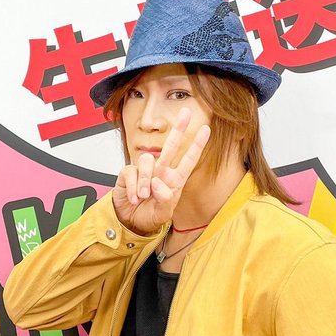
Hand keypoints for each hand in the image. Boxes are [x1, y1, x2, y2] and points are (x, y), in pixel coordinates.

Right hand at [112, 107, 209, 235]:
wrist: (130, 222)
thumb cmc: (149, 215)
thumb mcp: (162, 214)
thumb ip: (163, 200)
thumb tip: (157, 184)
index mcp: (174, 180)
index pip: (188, 160)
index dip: (197, 145)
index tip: (206, 130)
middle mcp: (161, 172)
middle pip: (170, 146)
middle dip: (178, 129)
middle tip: (185, 113)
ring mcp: (144, 171)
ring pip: (147, 160)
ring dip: (145, 180)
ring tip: (143, 196)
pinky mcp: (128, 173)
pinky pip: (131, 172)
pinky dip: (133, 188)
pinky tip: (134, 198)